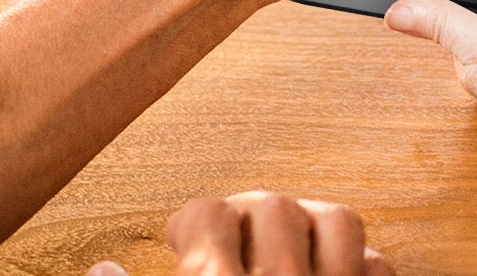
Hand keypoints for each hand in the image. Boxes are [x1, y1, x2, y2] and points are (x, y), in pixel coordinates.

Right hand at [85, 192, 393, 275]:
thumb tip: (99, 268)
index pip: (206, 218)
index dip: (188, 224)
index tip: (170, 239)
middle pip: (273, 207)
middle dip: (245, 216)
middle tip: (224, 235)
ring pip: (338, 222)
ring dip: (312, 226)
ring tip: (286, 240)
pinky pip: (378, 267)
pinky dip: (362, 265)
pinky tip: (339, 270)